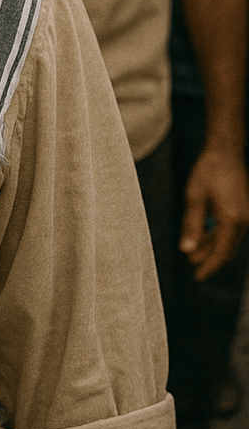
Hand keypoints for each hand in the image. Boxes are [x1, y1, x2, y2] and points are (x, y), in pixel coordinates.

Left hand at [180, 146, 248, 279]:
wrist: (226, 151)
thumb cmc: (209, 170)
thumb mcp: (194, 196)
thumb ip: (191, 225)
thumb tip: (186, 249)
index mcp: (232, 219)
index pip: (222, 252)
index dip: (209, 267)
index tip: (198, 277)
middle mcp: (244, 221)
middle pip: (227, 249)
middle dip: (209, 259)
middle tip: (191, 265)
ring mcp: (247, 217)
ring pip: (229, 241)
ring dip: (212, 247)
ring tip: (193, 253)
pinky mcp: (245, 212)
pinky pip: (232, 231)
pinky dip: (218, 236)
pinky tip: (204, 238)